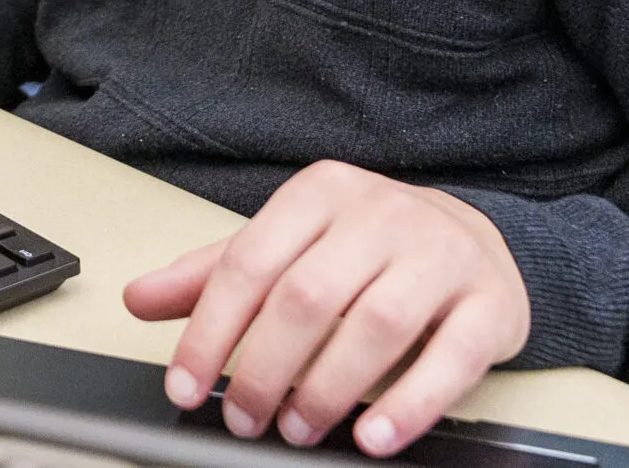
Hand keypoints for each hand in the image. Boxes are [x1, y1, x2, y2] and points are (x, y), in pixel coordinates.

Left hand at [125, 160, 529, 458]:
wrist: (473, 239)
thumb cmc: (367, 248)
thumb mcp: (289, 246)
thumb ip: (215, 274)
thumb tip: (139, 298)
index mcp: (320, 193)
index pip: (249, 263)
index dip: (208, 331)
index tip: (184, 386)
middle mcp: (380, 215)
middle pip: (307, 297)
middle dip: (263, 369)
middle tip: (244, 418)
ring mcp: (440, 255)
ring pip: (375, 326)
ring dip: (326, 390)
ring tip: (297, 430)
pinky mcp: (489, 303)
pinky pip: (449, 358)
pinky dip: (408, 404)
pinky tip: (373, 436)